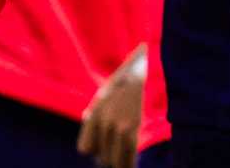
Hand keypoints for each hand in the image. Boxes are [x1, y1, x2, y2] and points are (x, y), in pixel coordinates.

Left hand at [76, 44, 144, 167]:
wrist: (144, 71)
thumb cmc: (125, 82)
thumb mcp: (104, 92)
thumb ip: (95, 109)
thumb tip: (85, 118)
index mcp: (94, 114)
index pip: (85, 148)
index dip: (95, 150)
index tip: (103, 148)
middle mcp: (102, 122)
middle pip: (101, 157)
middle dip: (109, 156)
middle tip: (118, 150)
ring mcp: (118, 128)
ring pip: (114, 161)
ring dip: (120, 161)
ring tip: (126, 156)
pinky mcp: (134, 131)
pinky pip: (129, 160)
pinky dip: (130, 164)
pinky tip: (133, 162)